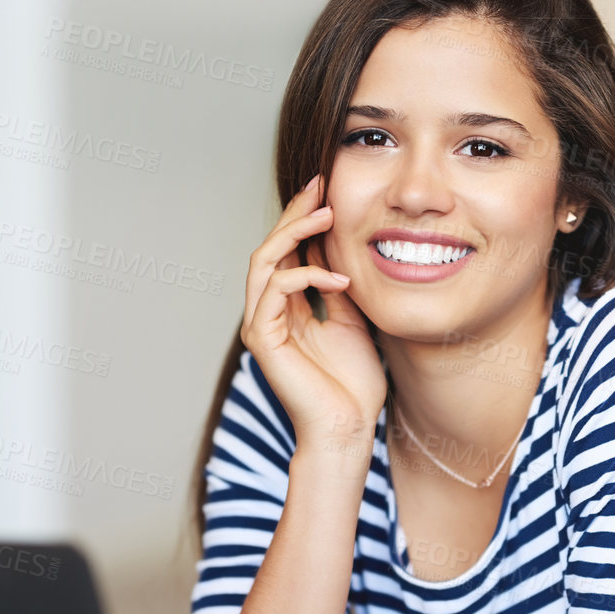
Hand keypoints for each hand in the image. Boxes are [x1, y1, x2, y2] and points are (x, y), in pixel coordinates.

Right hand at [241, 173, 386, 454]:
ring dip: (294, 232)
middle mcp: (268, 311)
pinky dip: (305, 275)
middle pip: (270, 247)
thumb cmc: (353, 383)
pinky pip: (274, 290)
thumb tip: (341, 243)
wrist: (347, 428)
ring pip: (264, 261)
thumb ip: (338, 285)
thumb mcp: (353, 319)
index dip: (303, 217)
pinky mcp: (262, 339)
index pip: (287, 249)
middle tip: (320, 185)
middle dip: (294, 213)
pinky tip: (339, 279)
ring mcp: (261, 324)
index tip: (327, 187)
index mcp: (287, 306)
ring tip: (327, 215)